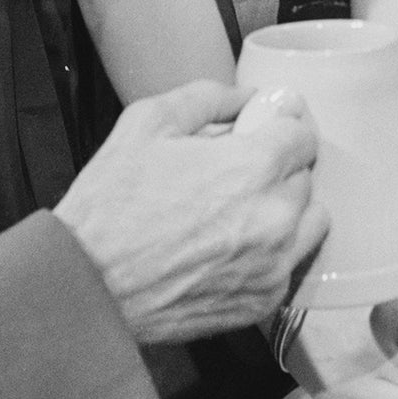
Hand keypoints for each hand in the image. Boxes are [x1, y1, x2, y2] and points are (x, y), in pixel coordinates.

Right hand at [56, 81, 326, 343]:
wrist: (87, 286)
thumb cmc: (110, 205)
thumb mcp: (147, 123)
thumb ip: (208, 98)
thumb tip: (248, 97)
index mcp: (253, 168)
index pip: (302, 135)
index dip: (281, 126)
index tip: (265, 129)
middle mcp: (274, 218)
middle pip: (305, 176)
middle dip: (277, 166)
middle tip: (236, 170)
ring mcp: (272, 265)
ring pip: (310, 221)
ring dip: (286, 208)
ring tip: (241, 209)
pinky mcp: (262, 302)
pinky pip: (289, 263)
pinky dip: (272, 251)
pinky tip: (233, 245)